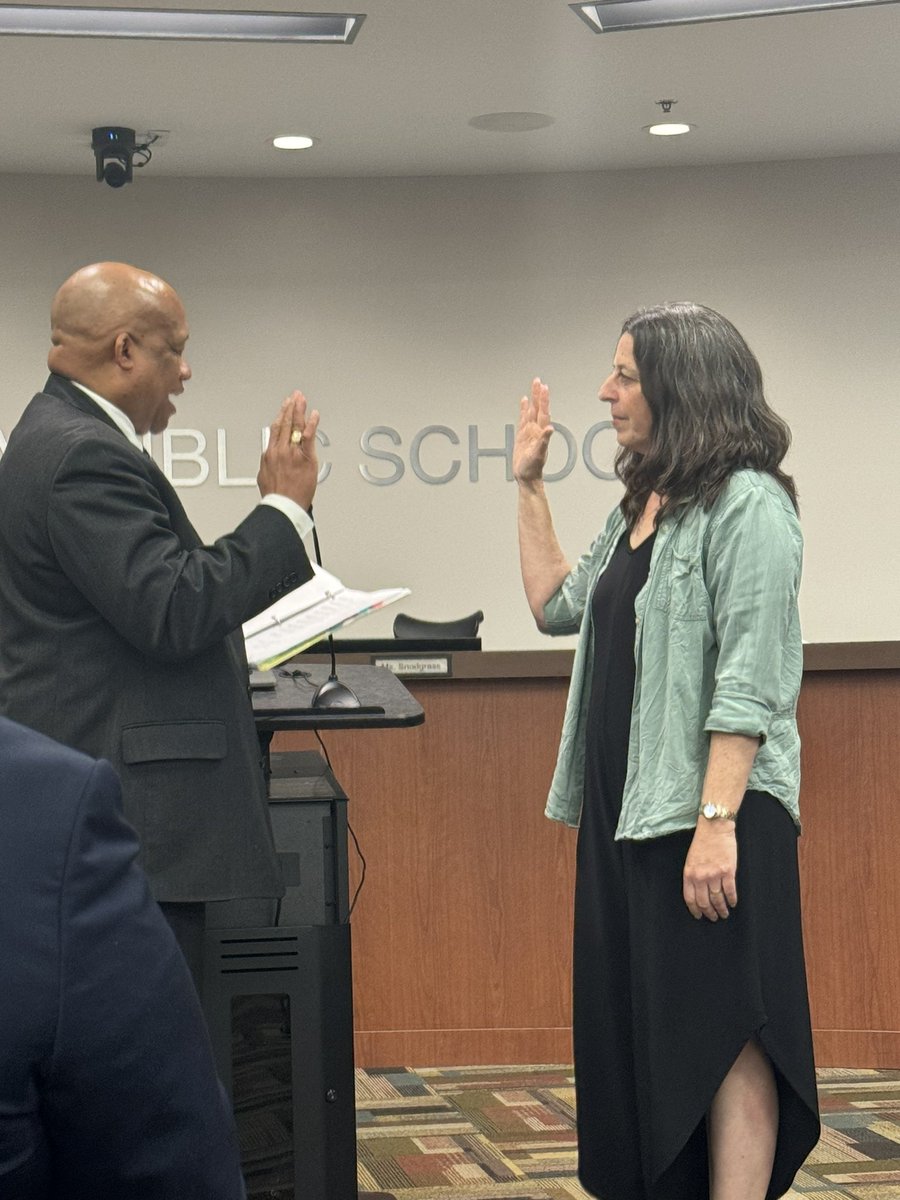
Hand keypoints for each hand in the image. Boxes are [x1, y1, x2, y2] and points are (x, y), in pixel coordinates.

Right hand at [257, 391, 319, 510]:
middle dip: (290, 407)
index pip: (275, 428)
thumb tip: (268, 460)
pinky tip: (314, 415)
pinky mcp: (305, 457)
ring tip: (302, 399)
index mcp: (269, 454)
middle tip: (295, 396)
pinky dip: (311, 423)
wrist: (282, 506)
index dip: (280, 415)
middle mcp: (280, 450)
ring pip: (295, 425)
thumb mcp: (264, 476)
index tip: (284, 407)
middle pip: (285, 423)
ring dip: (299, 410)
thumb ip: (268, 464)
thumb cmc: (275, 496)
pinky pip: (308, 436)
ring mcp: (292, 452)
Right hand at [513, 377, 553, 484]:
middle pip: (537, 408)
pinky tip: (524, 403)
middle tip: (538, 380)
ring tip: (534, 386)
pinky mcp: (522, 436)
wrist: (526, 476)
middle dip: (538, 394)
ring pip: (531, 411)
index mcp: (540, 432)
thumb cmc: (533, 468)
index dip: (543, 399)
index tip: (543, 387)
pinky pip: (523, 419)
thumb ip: (544, 441)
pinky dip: (524, 409)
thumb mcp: (539, 454)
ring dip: (532, 399)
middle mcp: (536, 429)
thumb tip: (550, 429)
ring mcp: (529, 432)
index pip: (543, 412)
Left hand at [683, 819, 737, 920]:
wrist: (714, 828)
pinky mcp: (728, 871)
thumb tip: (698, 893)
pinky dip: (732, 900)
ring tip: (724, 914)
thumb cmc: (702, 842)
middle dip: (709, 913)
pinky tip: (733, 904)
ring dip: (721, 909)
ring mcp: (715, 875)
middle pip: (704, 902)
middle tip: (714, 918)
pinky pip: (730, 891)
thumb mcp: (691, 860)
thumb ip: (693, 876)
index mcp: (689, 874)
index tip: (699, 916)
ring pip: (718, 899)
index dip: (695, 910)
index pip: (690, 899)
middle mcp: (701, 877)